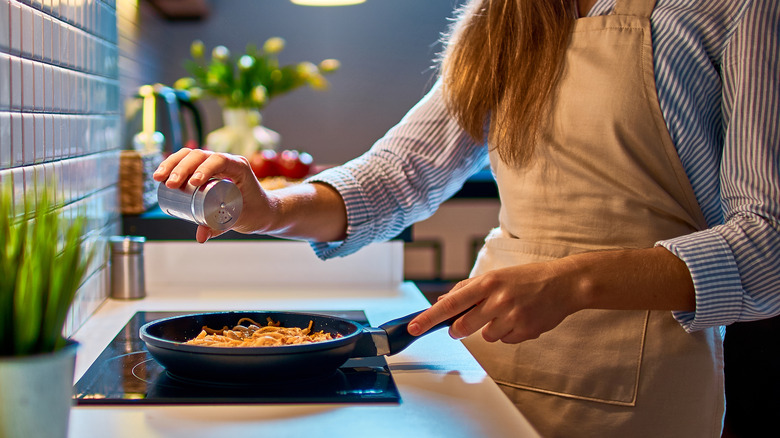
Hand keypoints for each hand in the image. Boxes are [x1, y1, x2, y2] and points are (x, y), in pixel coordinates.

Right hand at [152, 149, 271, 241]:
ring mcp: (216, 164)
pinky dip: (174, 165)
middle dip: (182, 167)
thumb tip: (200, 237)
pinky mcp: (207, 169)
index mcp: (239, 168)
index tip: (193, 183)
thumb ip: (220, 227)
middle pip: (201, 155)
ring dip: (173, 163)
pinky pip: (189, 161)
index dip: (205, 168)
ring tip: (159, 179)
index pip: (220, 160)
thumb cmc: (255, 213)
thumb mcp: (239, 220)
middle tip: (170, 185)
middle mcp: (227, 161)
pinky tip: (161, 174)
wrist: (262, 210)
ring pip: (191, 155)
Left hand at [407, 260, 582, 343]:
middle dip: (460, 329)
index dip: (430, 317)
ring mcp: (512, 317)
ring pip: (486, 336)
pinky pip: (505, 341)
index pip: (451, 303)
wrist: (564, 283)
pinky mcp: (525, 331)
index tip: (414, 327)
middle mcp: (498, 299)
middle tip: (467, 323)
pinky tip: (521, 319)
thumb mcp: (496, 276)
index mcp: (488, 282)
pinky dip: (508, 333)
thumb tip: (442, 302)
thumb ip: (468, 289)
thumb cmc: (527, 278)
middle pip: (464, 326)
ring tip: (507, 313)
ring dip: (490, 329)